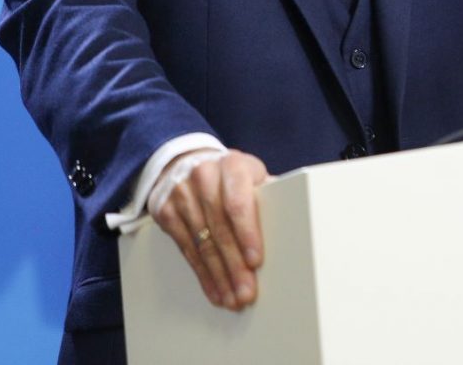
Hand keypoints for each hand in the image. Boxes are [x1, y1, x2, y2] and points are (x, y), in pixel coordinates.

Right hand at [151, 149, 270, 309]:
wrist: (187, 163)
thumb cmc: (231, 176)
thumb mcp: (251, 175)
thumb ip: (268, 194)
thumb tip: (298, 221)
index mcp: (232, 165)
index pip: (238, 203)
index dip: (247, 233)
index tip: (256, 261)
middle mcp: (203, 176)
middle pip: (220, 229)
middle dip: (235, 266)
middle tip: (247, 292)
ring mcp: (181, 193)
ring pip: (203, 243)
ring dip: (220, 276)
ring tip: (234, 299)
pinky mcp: (165, 212)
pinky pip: (186, 250)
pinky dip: (203, 275)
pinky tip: (215, 290)